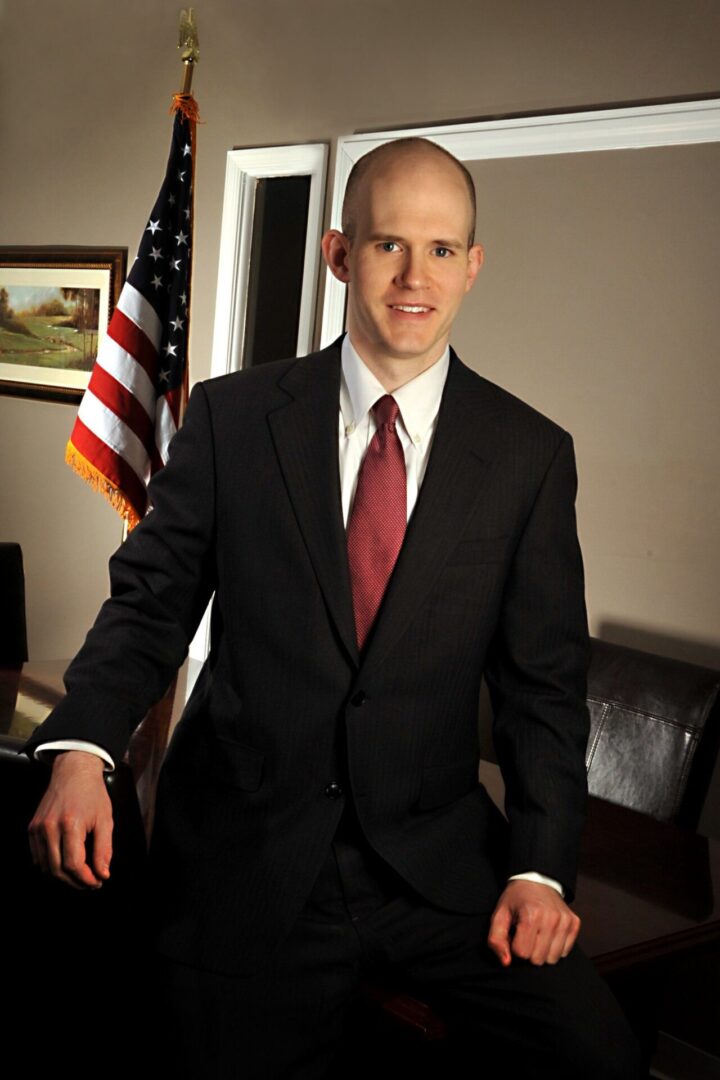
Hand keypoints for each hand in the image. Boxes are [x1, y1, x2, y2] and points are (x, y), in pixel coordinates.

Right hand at [28, 750, 112, 889]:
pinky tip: (65, 865)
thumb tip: (103, 874)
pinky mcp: (32, 828)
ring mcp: (38, 828)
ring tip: (80, 876)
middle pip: (58, 870)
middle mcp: (50, 827)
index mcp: (70, 824)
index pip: (74, 864)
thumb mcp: (105, 819)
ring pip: (46, 866)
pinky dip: (50, 866)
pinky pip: (38, 856)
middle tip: (90, 883)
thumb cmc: (92, 794)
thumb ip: (104, 849)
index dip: (86, 879)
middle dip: (75, 882)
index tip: (97, 882)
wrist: (73, 772)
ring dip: (62, 876)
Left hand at [487, 879, 580, 966]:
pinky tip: (548, 934)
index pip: (522, 953)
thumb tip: (506, 962)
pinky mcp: (574, 923)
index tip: (515, 934)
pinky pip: (565, 952)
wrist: (537, 880)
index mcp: (530, 915)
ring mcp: (565, 921)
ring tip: (537, 935)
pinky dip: (555, 947)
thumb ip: (496, 939)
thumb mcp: (499, 914)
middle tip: (526, 935)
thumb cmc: (516, 899)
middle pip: (538, 959)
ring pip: (552, 959)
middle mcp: (551, 918)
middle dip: (529, 951)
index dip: (515, 946)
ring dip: (542, 951)